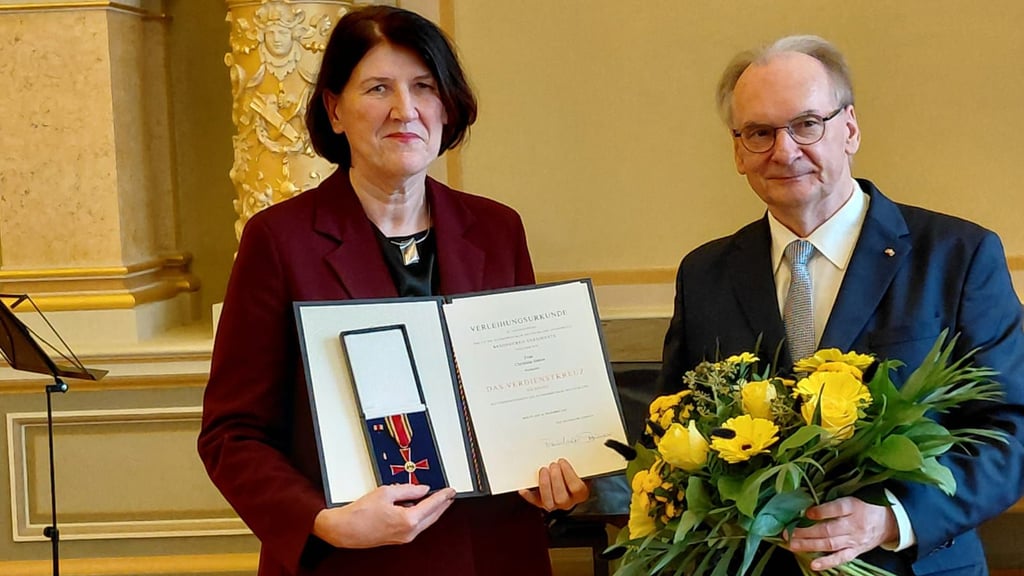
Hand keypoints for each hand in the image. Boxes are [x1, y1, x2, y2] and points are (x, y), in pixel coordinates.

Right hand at [313, 484, 455, 547]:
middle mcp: (409, 531)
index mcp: (409, 519)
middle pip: (433, 516)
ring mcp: (404, 537)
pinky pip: (416, 525)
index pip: (432, 505)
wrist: (345, 530)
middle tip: (449, 495)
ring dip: (433, 511)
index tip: (450, 490)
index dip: (443, 495)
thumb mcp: (386, 492)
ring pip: (425, 522)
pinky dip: (421, 516)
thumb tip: (422, 489)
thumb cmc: (361, 513)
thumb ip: (408, 490)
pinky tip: (419, 507)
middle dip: (442, 505)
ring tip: (438, 499)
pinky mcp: (398, 538)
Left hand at [519, 458, 589, 511]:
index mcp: (580, 494)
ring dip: (544, 485)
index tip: (562, 461)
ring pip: (548, 502)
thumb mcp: (580, 470)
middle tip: (552, 465)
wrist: (568, 488)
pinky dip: (528, 495)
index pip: (576, 488)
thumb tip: (571, 450)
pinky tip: (524, 488)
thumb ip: (577, 464)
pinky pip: (534, 501)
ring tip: (543, 470)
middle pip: (561, 497)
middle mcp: (568, 502)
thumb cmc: (574, 475)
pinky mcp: (542, 503)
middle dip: (556, 479)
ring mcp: (554, 504)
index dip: (568, 474)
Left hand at [786, 496, 898, 570]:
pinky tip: (813, 564)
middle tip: (788, 532)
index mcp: (853, 506)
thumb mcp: (852, 496)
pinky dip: (827, 562)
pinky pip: (841, 558)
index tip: (807, 512)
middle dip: (805, 531)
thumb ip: (832, 500)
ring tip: (792, 544)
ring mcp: (855, 540)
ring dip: (809, 545)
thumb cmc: (864, 506)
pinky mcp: (856, 551)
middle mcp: (854, 524)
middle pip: (828, 529)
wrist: (888, 522)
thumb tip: (806, 503)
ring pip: (830, 544)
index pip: (837, 508)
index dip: (822, 511)